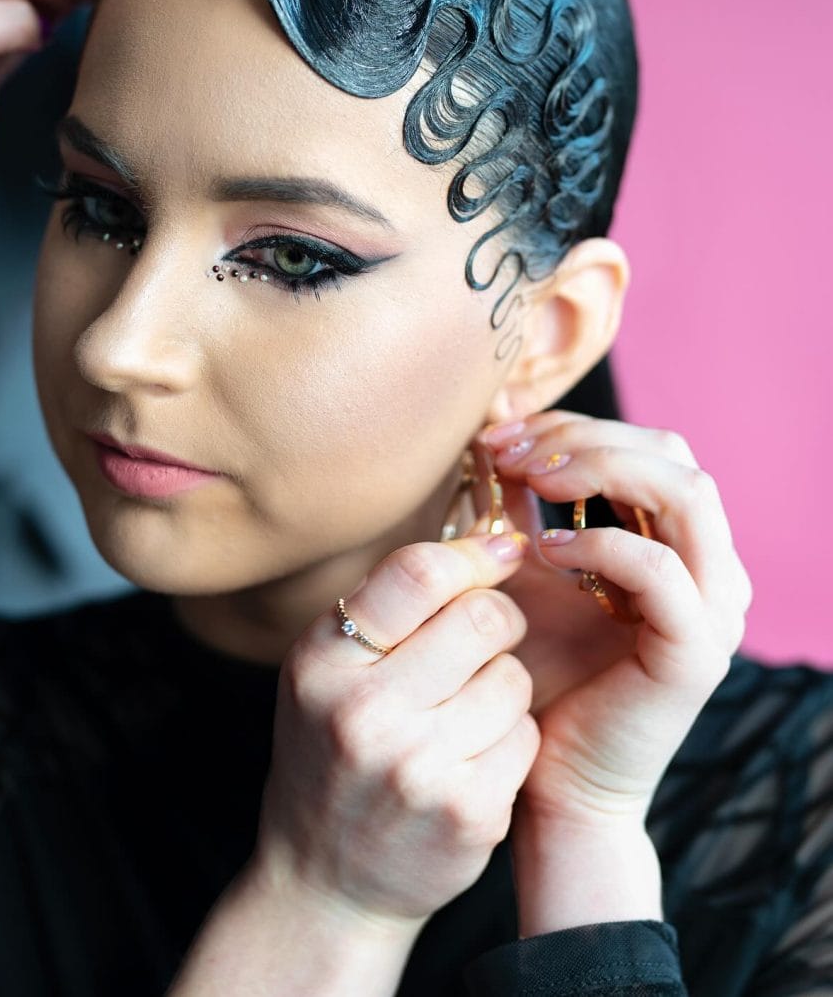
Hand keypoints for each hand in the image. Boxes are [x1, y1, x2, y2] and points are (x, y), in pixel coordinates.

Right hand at [254, 530, 538, 928]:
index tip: (502, 549)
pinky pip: (525, 737)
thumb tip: (485, 530)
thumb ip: (388, 605)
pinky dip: (512, 739)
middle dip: (499, 618)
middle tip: (486, 636)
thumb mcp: (326, 671)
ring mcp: (418, 768)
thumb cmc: (331, 754)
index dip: (473, 553)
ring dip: (504, 684)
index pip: (418, 574)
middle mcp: (364, 713)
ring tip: (466, 711)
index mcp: (323, 661)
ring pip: (514, 678)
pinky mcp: (468, 814)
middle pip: (482, 618)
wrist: (324, 884)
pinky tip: (475, 758)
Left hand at [481, 411, 751, 827]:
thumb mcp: (523, 570)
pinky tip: (541, 550)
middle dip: (583, 437)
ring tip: (529, 479)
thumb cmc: (537, 674)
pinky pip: (660, 570)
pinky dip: (600, 543)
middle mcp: (710, 568)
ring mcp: (712, 608)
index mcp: (679, 543)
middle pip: (671, 453)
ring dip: (600, 469)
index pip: (647, 445)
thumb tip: (493, 428)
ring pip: (686, 493)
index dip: (573, 425)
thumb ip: (520, 505)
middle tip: (508, 448)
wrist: (549, 780)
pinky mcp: (694, 652)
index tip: (499, 430)